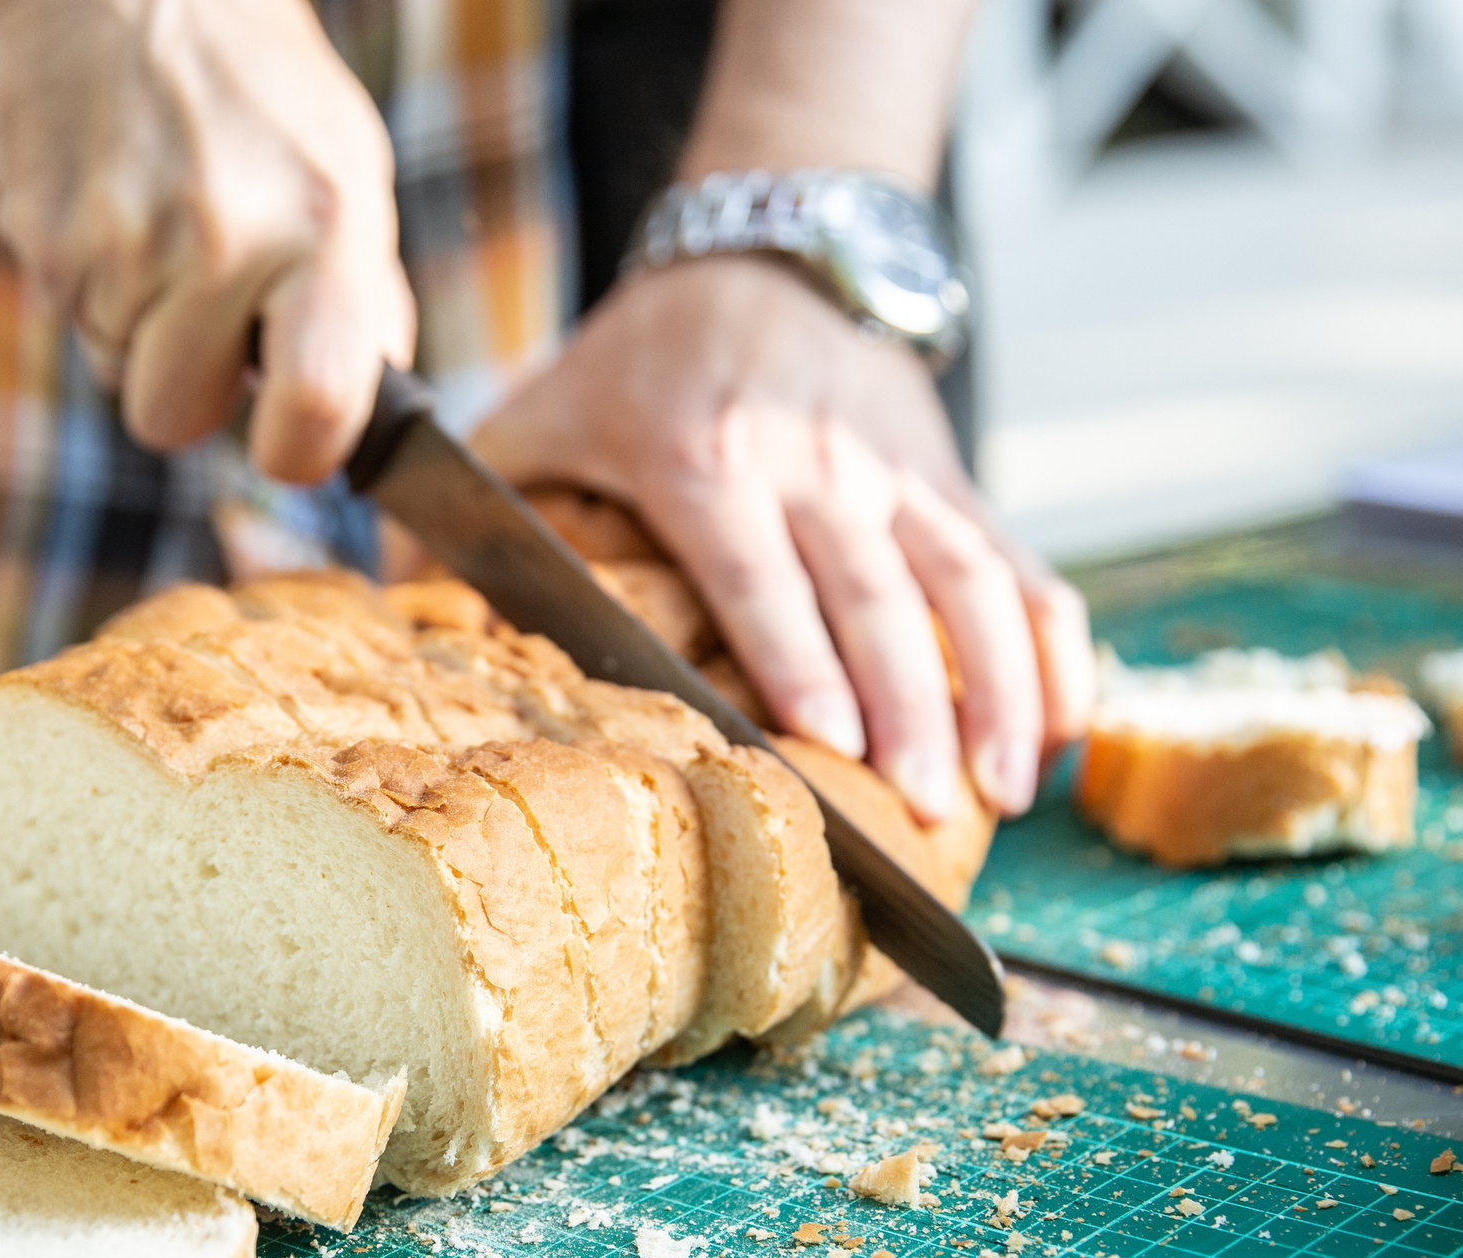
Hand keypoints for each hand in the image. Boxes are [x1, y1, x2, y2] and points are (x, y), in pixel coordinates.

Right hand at [0, 0, 413, 481]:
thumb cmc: (259, 94)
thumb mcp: (348, 173)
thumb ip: (363, 299)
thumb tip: (367, 412)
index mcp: (325, 230)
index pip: (321, 408)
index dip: (300, 451)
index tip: (289, 440)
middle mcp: (224, 242)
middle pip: (175, 421)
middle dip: (184, 386)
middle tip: (203, 310)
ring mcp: (124, 243)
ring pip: (117, 374)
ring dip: (138, 326)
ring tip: (162, 225)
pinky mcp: (46, 239)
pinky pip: (70, 321)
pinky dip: (92, 283)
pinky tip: (115, 205)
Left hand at [470, 256, 1093, 820]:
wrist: (768, 247)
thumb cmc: (638, 361)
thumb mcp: (539, 410)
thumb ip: (467, 506)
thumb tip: (388, 618)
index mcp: (707, 455)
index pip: (761, 567)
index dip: (800, 654)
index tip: (830, 743)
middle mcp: (815, 459)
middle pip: (877, 589)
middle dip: (912, 701)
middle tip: (930, 804)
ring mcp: (897, 469)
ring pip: (967, 579)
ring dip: (1000, 684)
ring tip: (1009, 789)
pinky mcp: (951, 476)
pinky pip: (1018, 559)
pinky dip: (1056, 639)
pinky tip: (1074, 722)